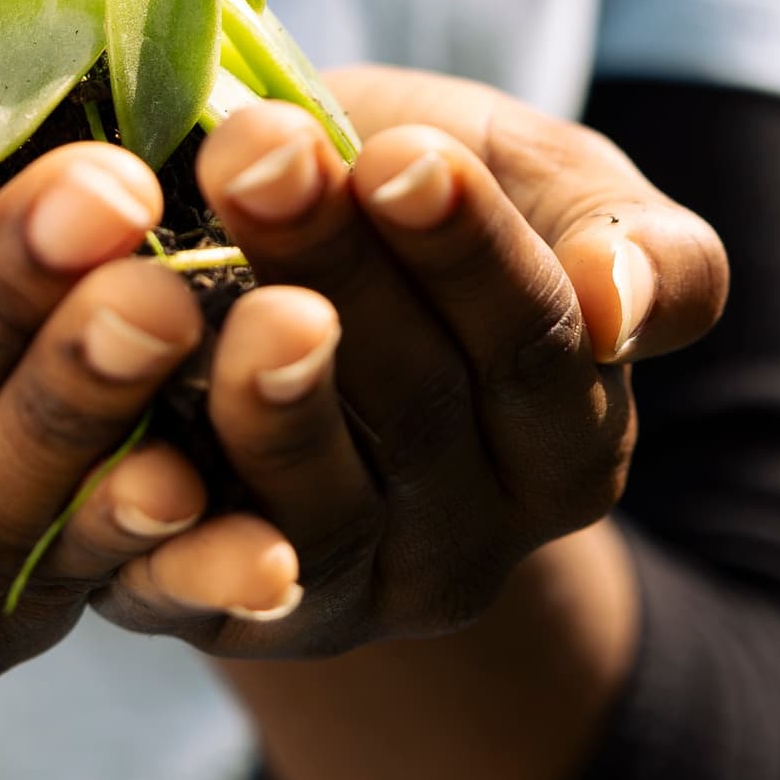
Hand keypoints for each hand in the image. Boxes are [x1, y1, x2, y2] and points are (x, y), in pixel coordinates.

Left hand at [92, 66, 729, 655]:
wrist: (279, 279)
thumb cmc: (424, 207)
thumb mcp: (551, 191)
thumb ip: (641, 245)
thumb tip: (621, 300)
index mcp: (570, 441)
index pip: (535, 347)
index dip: (470, 253)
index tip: (401, 157)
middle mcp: (476, 541)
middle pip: (419, 410)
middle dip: (339, 270)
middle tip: (263, 156)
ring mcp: (353, 592)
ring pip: (318, 510)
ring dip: (267, 401)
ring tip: (222, 301)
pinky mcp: (227, 624)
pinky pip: (196, 595)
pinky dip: (171, 545)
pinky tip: (139, 470)